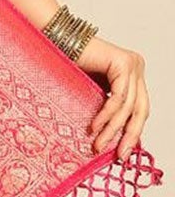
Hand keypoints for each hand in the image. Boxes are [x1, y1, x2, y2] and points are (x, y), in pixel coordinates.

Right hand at [74, 34, 149, 160]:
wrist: (55, 41)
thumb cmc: (67, 67)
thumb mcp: (92, 92)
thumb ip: (106, 108)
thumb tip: (111, 139)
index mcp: (133, 75)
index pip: (140, 109)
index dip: (133, 133)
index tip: (123, 154)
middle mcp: (136, 68)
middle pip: (141, 109)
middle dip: (130, 135)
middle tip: (119, 155)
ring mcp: (132, 64)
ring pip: (128, 106)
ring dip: (112, 129)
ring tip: (99, 145)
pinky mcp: (123, 63)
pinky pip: (118, 97)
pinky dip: (106, 115)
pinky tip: (94, 127)